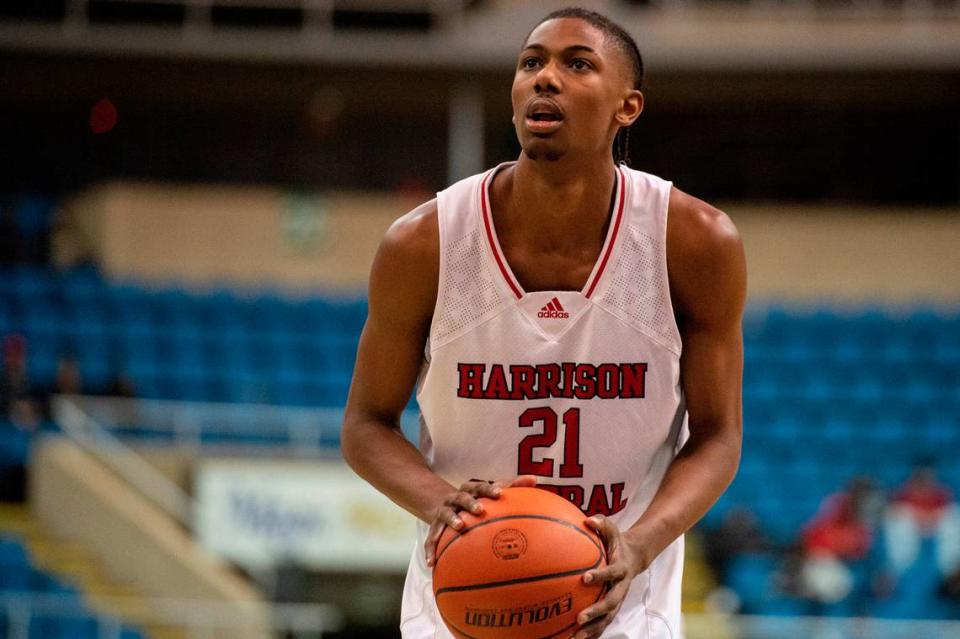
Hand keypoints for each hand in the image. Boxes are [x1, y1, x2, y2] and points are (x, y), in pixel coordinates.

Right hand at [424, 475, 536, 566]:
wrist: (444, 504)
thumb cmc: (477, 500)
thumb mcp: (490, 492)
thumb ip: (513, 486)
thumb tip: (535, 479)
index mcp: (469, 490)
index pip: (479, 486)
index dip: (488, 489)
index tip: (499, 493)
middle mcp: (455, 499)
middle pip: (462, 497)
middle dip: (470, 503)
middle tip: (480, 510)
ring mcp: (444, 512)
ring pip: (446, 515)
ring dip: (451, 520)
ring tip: (459, 527)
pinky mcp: (434, 527)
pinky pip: (431, 539)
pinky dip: (431, 550)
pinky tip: (432, 563)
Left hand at [574, 516, 640, 638]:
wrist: (634, 556)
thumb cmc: (616, 540)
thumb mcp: (612, 528)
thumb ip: (601, 523)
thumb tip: (588, 518)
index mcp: (620, 568)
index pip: (611, 573)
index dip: (600, 576)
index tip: (585, 578)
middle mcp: (621, 587)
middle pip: (611, 603)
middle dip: (596, 612)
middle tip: (579, 618)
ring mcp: (617, 599)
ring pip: (607, 619)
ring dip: (592, 629)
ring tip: (575, 638)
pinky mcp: (612, 608)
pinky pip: (602, 623)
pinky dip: (591, 633)